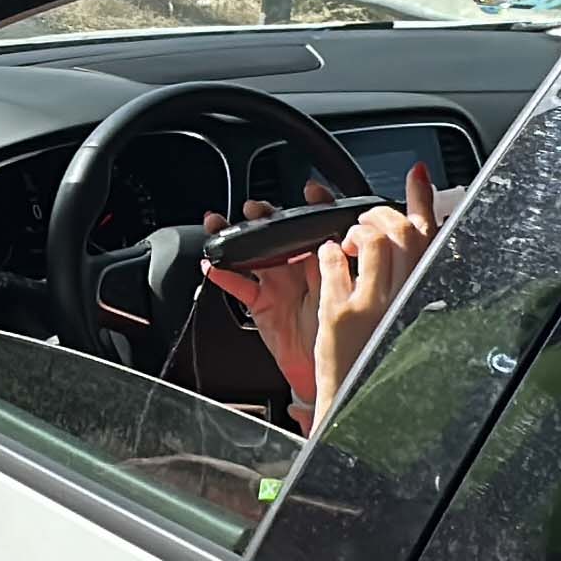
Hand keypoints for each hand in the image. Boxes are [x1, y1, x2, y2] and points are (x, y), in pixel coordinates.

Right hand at [203, 179, 334, 404]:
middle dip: (264, 216)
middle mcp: (298, 267)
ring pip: (252, 253)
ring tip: (220, 225)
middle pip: (277, 234)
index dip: (314, 205)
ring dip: (236, 237)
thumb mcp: (348, 295)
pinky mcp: (261, 303)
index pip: (318, 225)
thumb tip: (342, 243)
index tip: (312, 191)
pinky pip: (239, 286)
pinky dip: (223, 276)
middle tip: (256, 208)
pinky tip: (212, 265)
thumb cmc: (346, 334)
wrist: (328, 369)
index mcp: (325, 261)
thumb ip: (343, 270)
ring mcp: (277, 283)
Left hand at [313, 163, 437, 412]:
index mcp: (424, 297)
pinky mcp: (340, 315)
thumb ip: (406, 284)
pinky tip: (324, 254)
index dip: (424, 200)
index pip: (431, 237)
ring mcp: (373, 304)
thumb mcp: (403, 320)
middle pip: (402, 232)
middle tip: (364, 217)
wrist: (363, 416)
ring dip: (353, 229)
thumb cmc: (382, 370)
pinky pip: (332, 264)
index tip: (418, 174)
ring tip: (344, 237)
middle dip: (379, 213)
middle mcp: (405, 299)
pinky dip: (327, 253)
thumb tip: (406, 249)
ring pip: (369, 242)